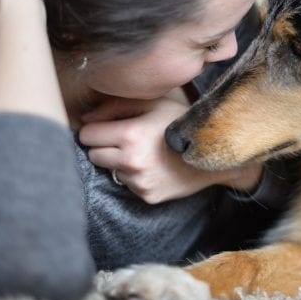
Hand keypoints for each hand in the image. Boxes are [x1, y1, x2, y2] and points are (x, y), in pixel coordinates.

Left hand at [78, 94, 262, 203]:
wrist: (215, 153)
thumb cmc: (182, 122)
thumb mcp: (154, 104)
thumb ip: (115, 106)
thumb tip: (85, 118)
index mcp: (130, 135)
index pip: (87, 135)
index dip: (96, 128)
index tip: (107, 127)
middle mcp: (131, 161)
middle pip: (93, 154)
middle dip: (104, 146)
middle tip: (125, 139)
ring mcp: (139, 181)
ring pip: (110, 170)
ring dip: (120, 161)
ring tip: (145, 152)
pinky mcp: (146, 195)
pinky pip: (128, 184)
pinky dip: (135, 175)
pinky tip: (154, 166)